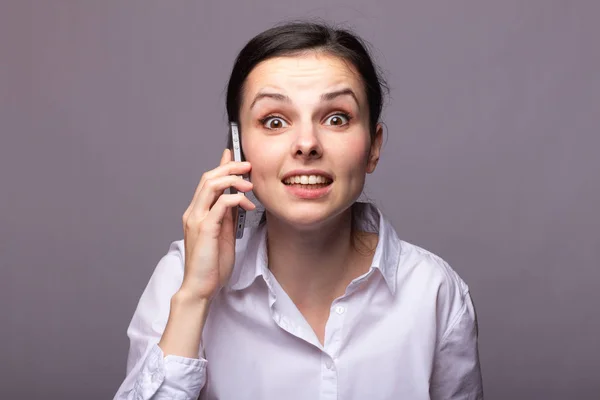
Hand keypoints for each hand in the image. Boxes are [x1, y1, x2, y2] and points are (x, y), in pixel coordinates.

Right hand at [180, 149, 254, 299]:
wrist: (201, 287)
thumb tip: (236, 198)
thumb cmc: (212, 265)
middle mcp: (193, 212)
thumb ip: (226, 215)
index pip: (208, 182)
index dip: (220, 165)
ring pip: (211, 185)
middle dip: (230, 167)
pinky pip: (220, 204)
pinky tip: (248, 204)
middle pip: (208, 178)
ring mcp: (196, 219)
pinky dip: (235, 198)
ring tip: (249, 184)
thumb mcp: (223, 234)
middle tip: (248, 166)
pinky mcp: (204, 228)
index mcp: (197, 213)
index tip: (233, 154)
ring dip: (233, 179)